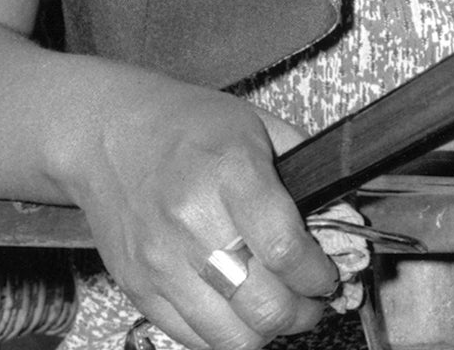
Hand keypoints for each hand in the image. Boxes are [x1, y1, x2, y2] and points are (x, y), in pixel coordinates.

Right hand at [60, 70, 339, 349]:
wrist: (107, 132)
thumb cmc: (185, 125)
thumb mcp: (256, 124)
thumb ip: (304, 169)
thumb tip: (346, 220)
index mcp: (230, 174)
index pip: (286, 250)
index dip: (319, 274)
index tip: (327, 273)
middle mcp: (192, 223)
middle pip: (264, 306)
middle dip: (304, 313)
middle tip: (311, 298)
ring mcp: (162, 262)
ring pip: (232, 338)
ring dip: (267, 331)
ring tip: (277, 308)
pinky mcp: (140, 288)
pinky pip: (193, 341)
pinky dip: (226, 336)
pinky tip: (238, 310)